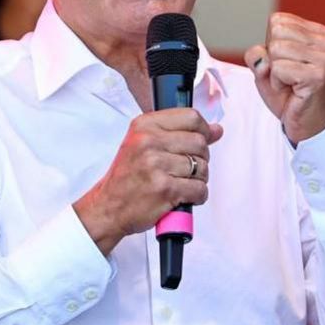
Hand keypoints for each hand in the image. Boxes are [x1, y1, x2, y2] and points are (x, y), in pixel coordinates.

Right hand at [74, 108, 222, 254]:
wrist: (108, 207)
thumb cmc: (128, 177)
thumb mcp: (144, 144)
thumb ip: (179, 133)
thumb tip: (217, 130)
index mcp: (144, 125)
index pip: (191, 117)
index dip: (204, 130)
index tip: (203, 140)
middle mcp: (149, 141)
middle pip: (200, 143)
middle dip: (200, 159)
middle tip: (185, 169)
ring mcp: (156, 165)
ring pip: (202, 167)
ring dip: (198, 179)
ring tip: (181, 183)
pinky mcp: (165, 189)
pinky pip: (199, 189)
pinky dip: (196, 196)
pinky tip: (182, 196)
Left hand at [244, 12, 324, 144]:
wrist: (306, 122)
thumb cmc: (287, 91)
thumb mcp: (265, 67)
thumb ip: (256, 54)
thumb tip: (262, 58)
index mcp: (317, 32)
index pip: (277, 20)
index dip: (270, 45)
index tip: (286, 63)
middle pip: (275, 33)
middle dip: (272, 58)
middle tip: (287, 76)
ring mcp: (324, 58)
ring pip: (275, 49)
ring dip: (275, 72)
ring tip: (289, 83)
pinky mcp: (318, 75)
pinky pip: (279, 69)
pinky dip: (277, 82)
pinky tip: (292, 90)